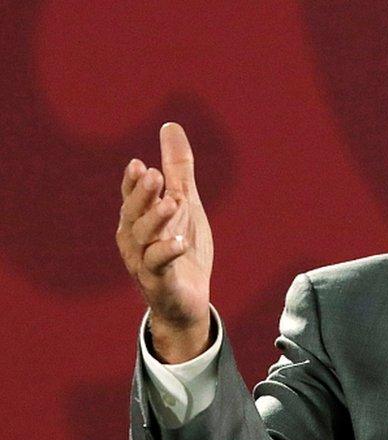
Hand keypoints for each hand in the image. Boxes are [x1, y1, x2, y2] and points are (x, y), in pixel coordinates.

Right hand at [116, 123, 213, 362]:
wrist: (188, 300)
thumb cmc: (182, 248)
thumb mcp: (185, 204)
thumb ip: (178, 168)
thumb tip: (171, 125)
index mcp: (138, 220)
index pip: (132, 197)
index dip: (133, 183)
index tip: (139, 164)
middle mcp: (134, 240)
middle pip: (134, 214)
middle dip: (142, 195)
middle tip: (153, 174)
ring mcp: (143, 263)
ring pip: (143, 239)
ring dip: (156, 220)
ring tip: (172, 203)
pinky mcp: (159, 282)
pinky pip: (158, 266)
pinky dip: (167, 252)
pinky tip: (179, 242)